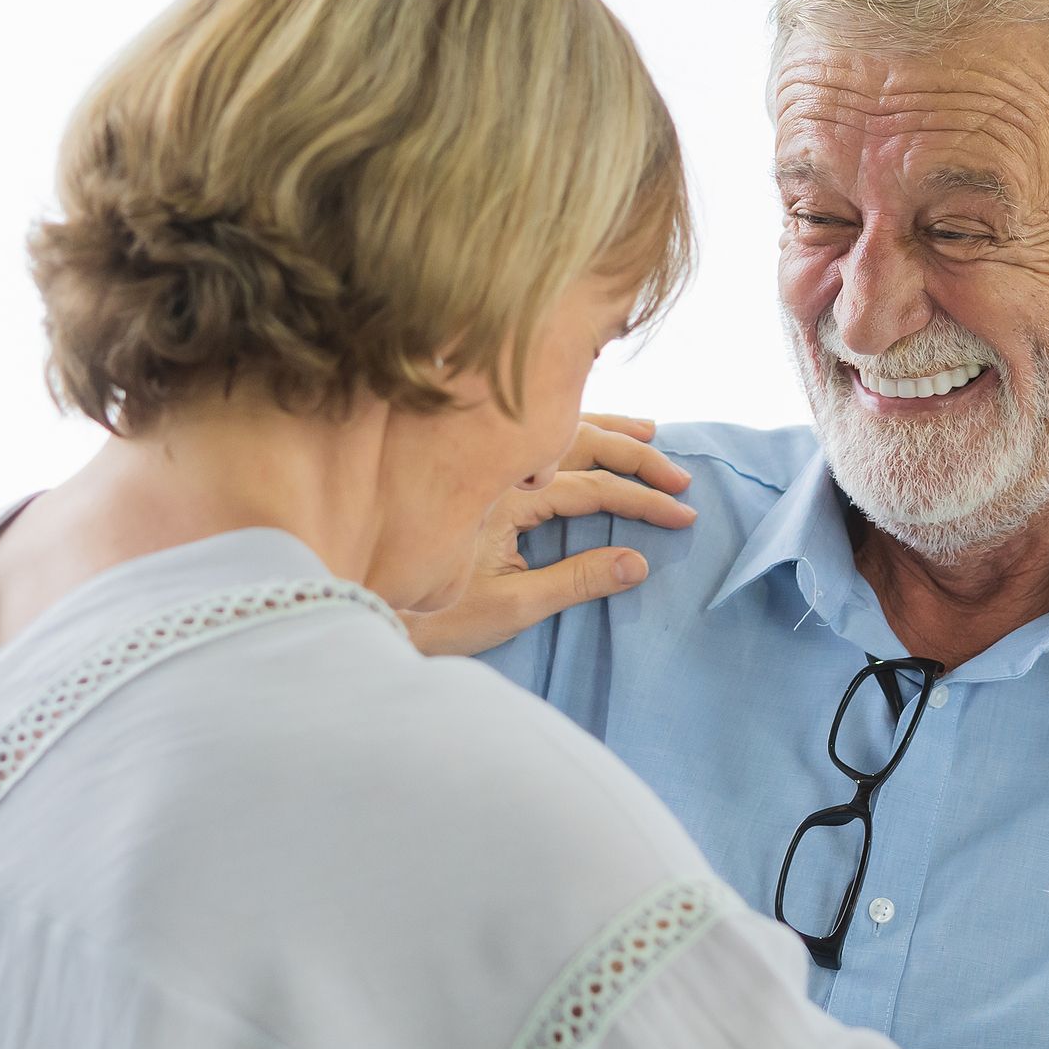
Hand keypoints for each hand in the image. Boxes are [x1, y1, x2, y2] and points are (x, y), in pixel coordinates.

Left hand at [403, 412, 696, 657]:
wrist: (365, 607)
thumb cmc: (432, 618)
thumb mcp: (510, 606)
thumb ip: (576, 581)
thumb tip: (639, 562)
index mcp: (503, 496)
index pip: (590, 487)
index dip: (641, 501)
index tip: (683, 515)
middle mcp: (493, 467)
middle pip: (580, 444)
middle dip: (637, 459)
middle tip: (681, 480)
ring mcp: (482, 466)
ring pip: (556, 432)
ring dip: (608, 430)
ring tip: (652, 432)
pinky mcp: (474, 474)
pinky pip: (532, 440)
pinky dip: (570, 431)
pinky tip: (588, 431)